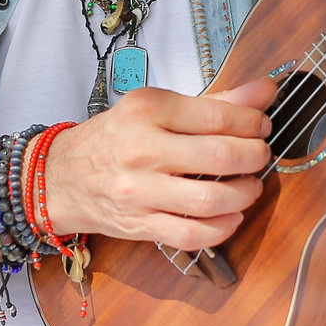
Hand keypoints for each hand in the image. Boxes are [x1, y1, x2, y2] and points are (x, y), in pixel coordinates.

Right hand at [43, 78, 275, 248]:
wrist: (61, 176)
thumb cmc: (115, 138)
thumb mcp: (156, 108)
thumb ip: (214, 101)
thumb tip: (264, 92)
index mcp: (147, 110)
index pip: (216, 114)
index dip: (251, 121)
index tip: (262, 125)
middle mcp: (142, 149)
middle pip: (219, 155)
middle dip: (254, 156)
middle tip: (260, 154)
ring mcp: (140, 191)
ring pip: (210, 199)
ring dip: (244, 194)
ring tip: (250, 186)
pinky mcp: (140, 225)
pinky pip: (191, 234)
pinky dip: (222, 228)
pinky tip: (231, 216)